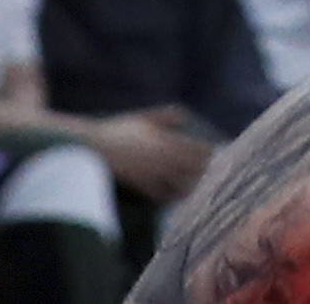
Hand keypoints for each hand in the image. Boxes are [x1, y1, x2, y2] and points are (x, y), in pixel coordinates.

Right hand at [88, 112, 215, 199]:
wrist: (94, 148)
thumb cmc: (117, 130)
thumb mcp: (142, 119)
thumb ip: (163, 116)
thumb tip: (183, 114)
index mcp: (165, 142)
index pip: (195, 150)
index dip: (208, 152)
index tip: (215, 152)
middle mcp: (161, 160)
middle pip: (192, 169)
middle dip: (203, 169)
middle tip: (213, 170)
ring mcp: (152, 174)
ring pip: (181, 184)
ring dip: (192, 184)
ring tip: (198, 183)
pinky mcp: (141, 186)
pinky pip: (162, 195)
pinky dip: (172, 196)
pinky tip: (177, 196)